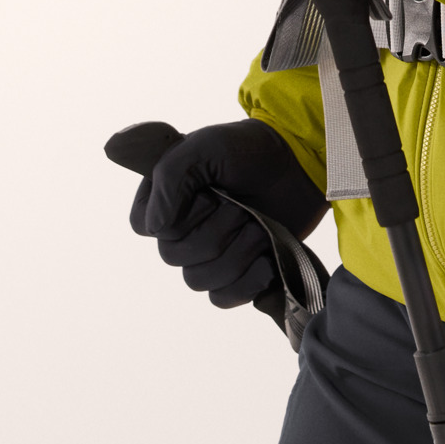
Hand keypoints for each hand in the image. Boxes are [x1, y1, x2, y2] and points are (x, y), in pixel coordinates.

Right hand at [129, 118, 326, 308]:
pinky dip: (246, 284)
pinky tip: (265, 261)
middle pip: (174, 256)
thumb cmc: (251, 149)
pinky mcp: (236, 273)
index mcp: (166, 196)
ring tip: (258, 227)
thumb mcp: (208, 145)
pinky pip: (223, 298)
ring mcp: (209, 253)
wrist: (300, 166)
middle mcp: (182, 228)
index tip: (207, 194)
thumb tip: (153, 227)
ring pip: (199, 280)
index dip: (177, 217)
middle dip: (215, 232)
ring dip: (236, 254)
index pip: (144, 226)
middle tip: (241, 207)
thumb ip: (171, 176)